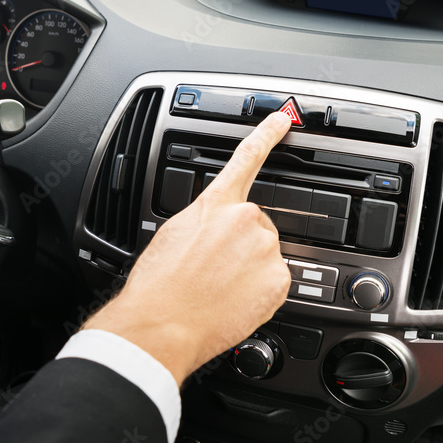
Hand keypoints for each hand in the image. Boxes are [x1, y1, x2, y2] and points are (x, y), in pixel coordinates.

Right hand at [84, 112, 292, 385]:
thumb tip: (215, 227)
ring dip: (250, 270)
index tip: (283, 118)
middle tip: (215, 271)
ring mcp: (266, 250)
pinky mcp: (279, 280)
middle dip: (242, 245)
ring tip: (219, 290)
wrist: (161, 324)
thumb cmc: (158, 285)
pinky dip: (260, 293)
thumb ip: (205, 220)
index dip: (267, 135)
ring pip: (266, 256)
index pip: (246, 159)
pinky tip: (234, 302)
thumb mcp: (174, 233)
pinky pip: (275, 283)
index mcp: (216, 204)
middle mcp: (246, 220)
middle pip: (258, 226)